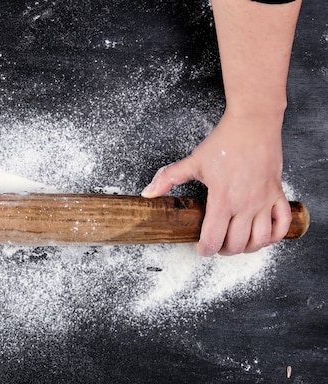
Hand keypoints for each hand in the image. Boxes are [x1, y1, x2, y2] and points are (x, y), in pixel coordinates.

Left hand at [141, 111, 291, 255]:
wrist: (253, 123)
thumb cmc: (224, 142)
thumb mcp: (193, 161)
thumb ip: (169, 178)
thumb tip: (148, 192)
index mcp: (222, 199)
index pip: (214, 239)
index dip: (205, 249)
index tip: (201, 248)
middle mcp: (245, 204)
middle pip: (236, 244)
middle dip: (224, 250)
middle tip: (216, 245)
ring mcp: (263, 201)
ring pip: (260, 240)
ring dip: (248, 247)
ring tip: (237, 242)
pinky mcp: (277, 194)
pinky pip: (282, 224)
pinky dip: (275, 236)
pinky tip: (263, 234)